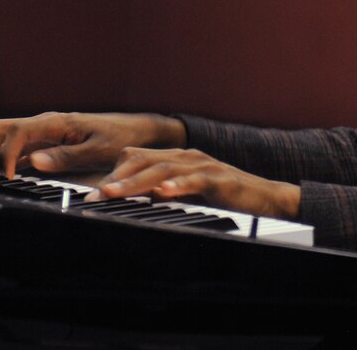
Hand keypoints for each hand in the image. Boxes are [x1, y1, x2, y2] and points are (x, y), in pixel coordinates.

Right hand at [0, 112, 183, 178]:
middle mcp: (43, 125)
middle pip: (0, 129)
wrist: (134, 132)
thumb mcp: (97, 150)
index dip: (6, 154)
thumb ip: (66, 156)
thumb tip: (34, 162)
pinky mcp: (42, 146)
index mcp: (55, 122)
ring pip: (2, 139)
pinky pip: (13, 152)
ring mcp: (41, 135)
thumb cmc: (119, 138)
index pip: (16, 131)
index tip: (9, 178)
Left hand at [91, 147, 300, 219]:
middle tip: (93, 196)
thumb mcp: (187, 195)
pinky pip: (196, 180)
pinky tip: (162, 193)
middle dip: (116, 177)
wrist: (266, 199)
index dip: (112, 174)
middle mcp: (187, 156)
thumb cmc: (225, 199)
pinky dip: (177, 186)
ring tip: (114, 193)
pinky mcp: (220, 178)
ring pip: (163, 168)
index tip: (89, 195)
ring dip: (135, 181)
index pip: (136, 159)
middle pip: (144, 159)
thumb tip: (133, 199)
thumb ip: (162, 193)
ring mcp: (204, 165)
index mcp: (176, 159)